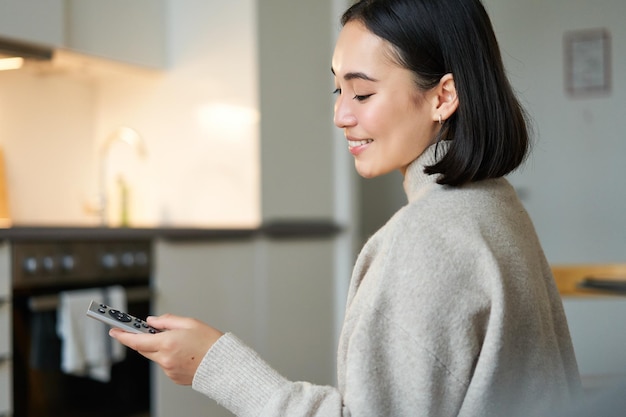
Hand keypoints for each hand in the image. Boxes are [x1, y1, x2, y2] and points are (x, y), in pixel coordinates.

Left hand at [109, 314, 223, 384]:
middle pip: (144, 348)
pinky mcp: (174, 377)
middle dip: (145, 339)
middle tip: (152, 331)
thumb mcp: (190, 323)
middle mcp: (165, 358)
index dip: (123, 335)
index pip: (136, 340)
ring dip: (161, 348)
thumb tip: (152, 321)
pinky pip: (165, 365)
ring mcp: (169, 370)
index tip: (115, 331)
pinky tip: (184, 353)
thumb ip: (167, 320)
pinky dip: (170, 357)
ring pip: (156, 356)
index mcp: (167, 343)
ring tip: (181, 343)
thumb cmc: (211, 343)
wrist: (224, 365)